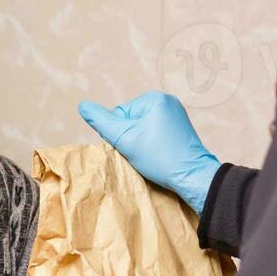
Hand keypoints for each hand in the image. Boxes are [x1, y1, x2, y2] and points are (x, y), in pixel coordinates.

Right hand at [78, 91, 220, 212]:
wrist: (193, 177)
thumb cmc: (159, 157)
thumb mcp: (125, 139)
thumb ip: (101, 122)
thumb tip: (83, 106)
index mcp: (155, 98)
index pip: (120, 114)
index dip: (121, 134)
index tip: (134, 147)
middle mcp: (168, 101)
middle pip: (132, 120)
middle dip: (132, 138)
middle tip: (143, 153)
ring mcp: (177, 115)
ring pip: (143, 128)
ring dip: (142, 142)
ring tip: (152, 155)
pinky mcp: (181, 128)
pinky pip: (157, 133)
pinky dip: (154, 144)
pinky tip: (160, 155)